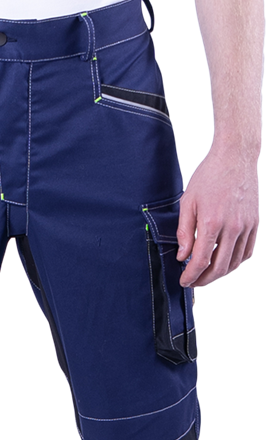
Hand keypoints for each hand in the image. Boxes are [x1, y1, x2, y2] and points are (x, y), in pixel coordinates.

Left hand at [176, 142, 259, 286]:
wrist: (235, 157)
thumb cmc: (209, 176)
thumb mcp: (188, 201)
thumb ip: (184, 232)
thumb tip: (183, 256)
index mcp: (211, 223)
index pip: (201, 261)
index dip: (191, 276)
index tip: (184, 281)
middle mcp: (232, 228)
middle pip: (220, 268)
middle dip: (205, 280)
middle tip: (194, 282)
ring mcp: (246, 227)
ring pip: (235, 263)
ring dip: (221, 274)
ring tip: (208, 274)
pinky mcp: (255, 223)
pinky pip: (248, 252)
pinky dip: (236, 262)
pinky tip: (226, 261)